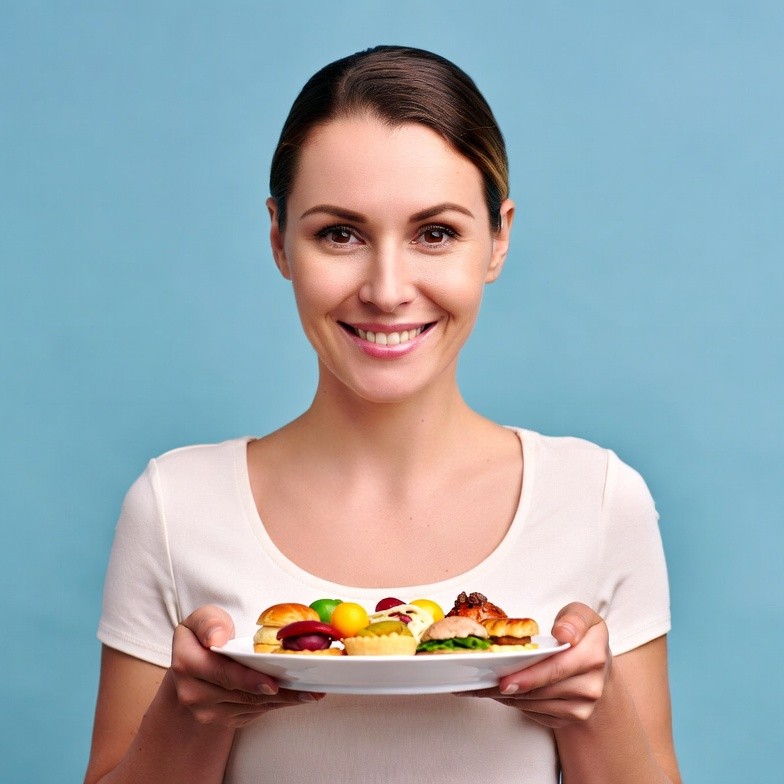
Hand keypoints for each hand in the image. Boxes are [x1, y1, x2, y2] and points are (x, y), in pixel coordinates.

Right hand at [170, 605, 323, 727]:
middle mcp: (193, 693)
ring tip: (309, 692)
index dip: (248, 679)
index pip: (222, 673)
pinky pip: (254, 713)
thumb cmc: (205, 633)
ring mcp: (207, 710)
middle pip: (241, 695)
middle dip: (277, 693)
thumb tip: (217, 639)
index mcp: (186, 663)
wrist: (194, 659)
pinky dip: (276, 705)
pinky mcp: (223, 718)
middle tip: (306, 689)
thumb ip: (209, 623)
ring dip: (282, 701)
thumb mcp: (203, 617)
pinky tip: (295, 696)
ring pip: (251, 706)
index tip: (273, 683)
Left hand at [459, 602, 610, 727]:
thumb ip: (574, 619)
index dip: (529, 676)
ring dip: (508, 697)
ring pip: (536, 704)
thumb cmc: (582, 635)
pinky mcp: (571, 719)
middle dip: (509, 687)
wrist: (597, 664)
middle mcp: (590, 686)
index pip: (556, 668)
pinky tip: (501, 692)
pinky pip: (537, 713)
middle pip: (542, 690)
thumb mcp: (581, 615)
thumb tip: (564, 634)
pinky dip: (516, 703)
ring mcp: (582, 707)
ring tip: (484, 685)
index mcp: (593, 656)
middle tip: (481, 683)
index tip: (504, 680)